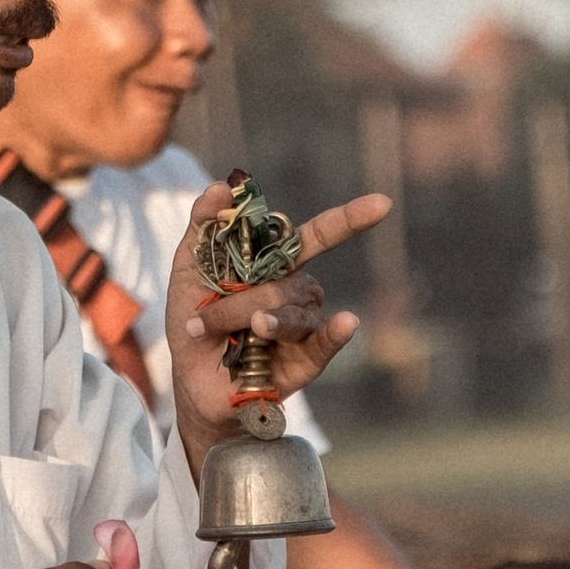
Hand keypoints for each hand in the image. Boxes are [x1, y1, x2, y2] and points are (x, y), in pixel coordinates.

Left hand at [167, 185, 389, 473]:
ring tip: (234, 334)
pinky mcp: (307, 362)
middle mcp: (298, 293)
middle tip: (200, 323)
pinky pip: (325, 343)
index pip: (318, 236)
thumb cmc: (194, 322)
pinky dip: (336, 333)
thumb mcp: (188, 269)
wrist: (189, 382)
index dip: (349, 220)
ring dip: (261, 321)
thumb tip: (221, 186)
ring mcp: (305, 327)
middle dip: (239, 301)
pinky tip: (348, 322)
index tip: (382, 204)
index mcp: (277, 266)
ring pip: (296, 311)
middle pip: (288, 281)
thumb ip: (203, 225)